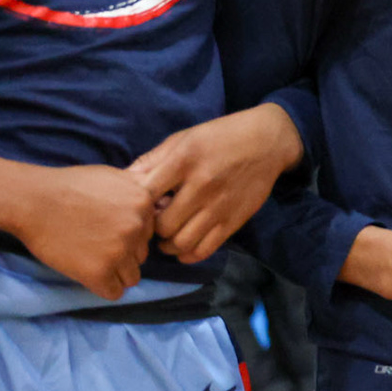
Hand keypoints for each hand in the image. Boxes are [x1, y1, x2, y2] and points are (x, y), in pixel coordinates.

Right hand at [13, 165, 156, 300]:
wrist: (33, 201)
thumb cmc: (69, 186)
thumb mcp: (114, 176)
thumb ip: (138, 190)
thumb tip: (159, 202)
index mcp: (144, 203)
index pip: (150, 232)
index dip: (130, 235)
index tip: (107, 231)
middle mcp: (138, 227)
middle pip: (142, 255)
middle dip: (123, 253)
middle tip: (95, 245)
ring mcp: (119, 251)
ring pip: (132, 276)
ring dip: (115, 272)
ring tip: (91, 259)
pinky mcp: (99, 272)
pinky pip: (114, 292)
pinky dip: (103, 287)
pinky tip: (88, 274)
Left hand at [129, 103, 305, 263]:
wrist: (267, 141)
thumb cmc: (220, 136)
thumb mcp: (183, 138)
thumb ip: (153, 160)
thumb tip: (123, 181)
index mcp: (184, 161)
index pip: (146, 194)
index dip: (135, 206)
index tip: (137, 206)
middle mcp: (202, 186)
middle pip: (163, 225)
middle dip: (152, 228)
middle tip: (153, 222)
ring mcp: (219, 206)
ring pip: (181, 242)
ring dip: (167, 244)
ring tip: (168, 235)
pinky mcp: (234, 221)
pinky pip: (205, 249)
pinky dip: (188, 254)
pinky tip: (183, 245)